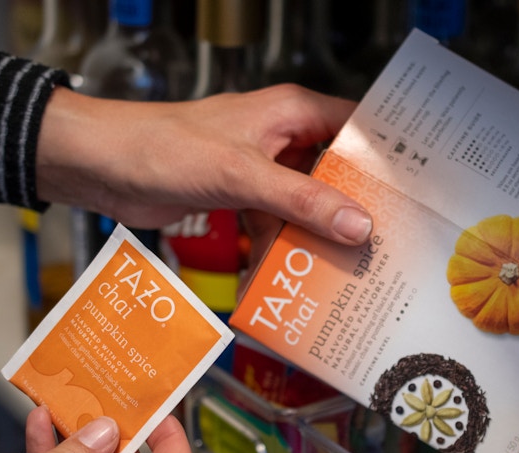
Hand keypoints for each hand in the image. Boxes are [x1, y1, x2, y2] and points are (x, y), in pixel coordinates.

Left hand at [36, 84, 372, 246]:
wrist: (102, 166)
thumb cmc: (165, 147)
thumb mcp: (242, 175)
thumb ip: (301, 201)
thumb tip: (357, 225)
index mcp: (290, 113)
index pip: (356, 127)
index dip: (386, 156)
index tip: (416, 189)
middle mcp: (282, 138)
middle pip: (335, 172)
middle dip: (357, 205)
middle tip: (390, 239)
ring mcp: (262, 169)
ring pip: (307, 203)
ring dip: (320, 233)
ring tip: (351, 266)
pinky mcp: (241, 195)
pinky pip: (277, 222)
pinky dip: (283, 246)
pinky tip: (294, 273)